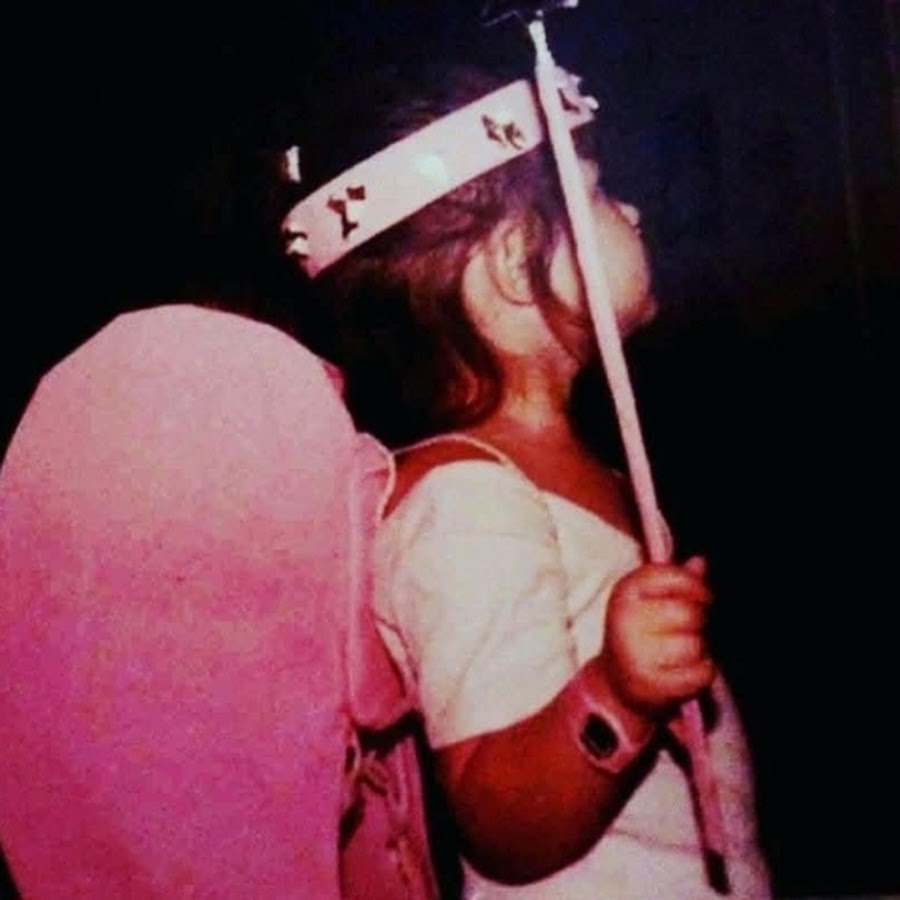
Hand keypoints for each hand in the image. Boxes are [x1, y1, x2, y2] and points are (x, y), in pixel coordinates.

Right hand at [600, 556, 714, 717]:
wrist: (616, 681)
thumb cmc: (642, 632)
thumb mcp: (651, 599)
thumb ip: (678, 579)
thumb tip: (700, 562)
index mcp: (625, 591)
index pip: (671, 576)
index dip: (695, 586)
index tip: (702, 595)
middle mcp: (625, 619)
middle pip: (689, 613)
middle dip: (697, 622)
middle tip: (687, 629)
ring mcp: (634, 653)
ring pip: (695, 645)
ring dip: (698, 650)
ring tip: (681, 653)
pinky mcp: (648, 683)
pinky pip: (700, 673)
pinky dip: (702, 674)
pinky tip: (685, 672)